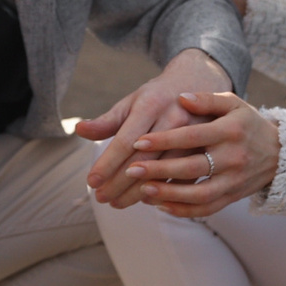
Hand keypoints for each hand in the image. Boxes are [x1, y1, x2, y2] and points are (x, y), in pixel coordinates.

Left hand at [78, 47, 231, 208]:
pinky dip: (164, 191)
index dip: (107, 163)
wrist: (199, 82)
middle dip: (119, 183)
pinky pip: (185, 177)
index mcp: (151, 105)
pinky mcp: (206, 148)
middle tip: (100, 198)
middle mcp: (174, 119)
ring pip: (164, 172)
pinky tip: (145, 199)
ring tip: (117, 203)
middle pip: (143, 160)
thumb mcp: (132, 101)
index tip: (91, 181)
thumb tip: (79, 130)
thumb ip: (108, 120)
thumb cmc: (157, 96)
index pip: (125, 140)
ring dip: (138, 192)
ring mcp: (193, 135)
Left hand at [111, 90, 278, 219]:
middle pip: (192, 167)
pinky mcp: (233, 197)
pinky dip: (183, 210)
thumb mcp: (233, 104)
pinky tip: (161, 205)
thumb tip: (181, 98)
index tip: (137, 142)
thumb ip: (207, 100)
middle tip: (131, 170)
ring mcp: (234, 181)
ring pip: (198, 194)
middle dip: (159, 171)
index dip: (164, 140)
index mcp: (231, 130)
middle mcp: (233, 157)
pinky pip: (207, 209)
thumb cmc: (248, 124)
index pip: (192, 136)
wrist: (282, 152)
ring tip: (142, 191)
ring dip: (169, 195)